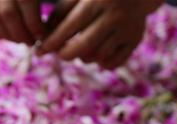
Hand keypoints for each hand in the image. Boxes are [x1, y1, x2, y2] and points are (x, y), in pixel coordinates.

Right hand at [0, 0, 44, 44]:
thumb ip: (41, 0)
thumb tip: (48, 27)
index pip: (26, 1)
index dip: (34, 22)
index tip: (41, 34)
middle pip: (8, 13)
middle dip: (20, 33)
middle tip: (30, 41)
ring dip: (6, 34)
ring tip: (18, 39)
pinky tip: (1, 36)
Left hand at [37, 0, 163, 68]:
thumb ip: (60, 13)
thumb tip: (42, 38)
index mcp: (97, 0)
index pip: (70, 26)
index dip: (52, 41)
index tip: (40, 51)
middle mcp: (114, 15)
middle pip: (83, 46)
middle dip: (66, 54)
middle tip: (61, 53)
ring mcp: (127, 28)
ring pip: (97, 56)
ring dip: (83, 57)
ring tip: (81, 48)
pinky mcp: (136, 40)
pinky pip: (112, 63)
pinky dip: (101, 63)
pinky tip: (97, 53)